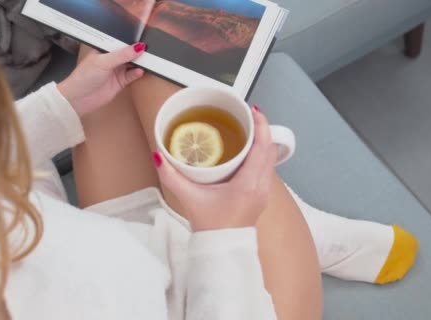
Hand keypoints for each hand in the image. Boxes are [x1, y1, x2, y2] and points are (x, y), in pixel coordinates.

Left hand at [57, 43, 145, 116]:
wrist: (79, 99)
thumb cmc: (83, 77)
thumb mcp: (103, 62)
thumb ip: (121, 55)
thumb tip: (137, 48)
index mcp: (104, 50)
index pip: (121, 43)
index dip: (131, 42)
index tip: (143, 41)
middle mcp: (110, 59)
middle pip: (128, 54)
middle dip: (137, 53)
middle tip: (148, 51)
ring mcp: (115, 71)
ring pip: (131, 65)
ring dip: (139, 63)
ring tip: (148, 61)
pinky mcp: (120, 83)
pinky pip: (131, 76)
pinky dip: (137, 74)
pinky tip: (140, 71)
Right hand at [153, 107, 278, 231]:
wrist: (222, 250)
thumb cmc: (210, 227)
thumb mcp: (189, 198)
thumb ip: (171, 176)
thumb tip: (159, 155)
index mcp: (248, 184)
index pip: (262, 147)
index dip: (261, 125)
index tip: (253, 110)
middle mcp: (261, 186)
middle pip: (270, 149)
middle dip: (261, 129)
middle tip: (246, 116)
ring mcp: (264, 192)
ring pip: (271, 158)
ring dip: (262, 142)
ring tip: (246, 130)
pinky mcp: (261, 196)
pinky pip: (267, 168)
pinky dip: (261, 154)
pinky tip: (246, 151)